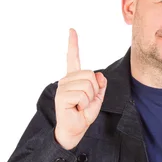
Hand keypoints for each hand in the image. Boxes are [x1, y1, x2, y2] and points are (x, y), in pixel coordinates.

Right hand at [54, 28, 107, 149]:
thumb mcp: (97, 99)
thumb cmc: (83, 115)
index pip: (73, 58)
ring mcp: (62, 87)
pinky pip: (83, 94)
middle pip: (90, 74)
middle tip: (86, 102)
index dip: (73, 44)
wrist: (74, 130)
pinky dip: (84, 104)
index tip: (72, 30)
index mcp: (74, 79)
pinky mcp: (62, 96)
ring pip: (88, 85)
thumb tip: (100, 75)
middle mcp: (66, 80)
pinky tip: (76, 109)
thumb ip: (100, 87)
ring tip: (80, 106)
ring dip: (89, 99)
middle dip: (95, 91)